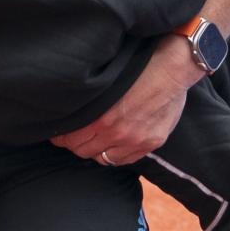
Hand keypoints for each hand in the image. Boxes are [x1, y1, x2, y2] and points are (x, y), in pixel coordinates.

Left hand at [51, 36, 194, 164]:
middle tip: (72, 137)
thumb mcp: (108, 84)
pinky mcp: (150, 143)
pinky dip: (114, 156)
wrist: (171, 69)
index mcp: (102, 117)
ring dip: (95, 151)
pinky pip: (123, 161)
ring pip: (102, 158)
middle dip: (75, 144)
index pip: (72, 139)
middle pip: (84, 150)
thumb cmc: (138, 69)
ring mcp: (135, 141)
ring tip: (92, 141)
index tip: (58, 133)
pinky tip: (111, 147)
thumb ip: (93, 103)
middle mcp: (117, 133)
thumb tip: (75, 110)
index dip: (62, 137)